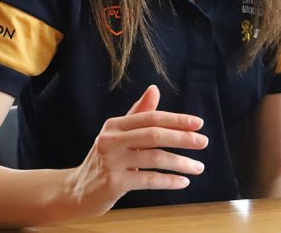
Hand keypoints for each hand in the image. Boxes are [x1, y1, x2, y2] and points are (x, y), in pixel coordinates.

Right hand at [62, 85, 207, 217]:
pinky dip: (169, 180)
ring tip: (198, 167)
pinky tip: (183, 181)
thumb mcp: (119, 135)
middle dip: (182, 138)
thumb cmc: (106, 159)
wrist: (76, 192)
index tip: (199, 124)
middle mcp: (110, 140)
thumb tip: (154, 88)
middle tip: (204, 142)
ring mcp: (111, 162)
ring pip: (154, 158)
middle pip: (154, 135)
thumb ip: (139, 114)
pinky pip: (148, 179)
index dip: (177, 120)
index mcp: (115, 125)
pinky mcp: (113, 183)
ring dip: (181, 163)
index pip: (151, 117)